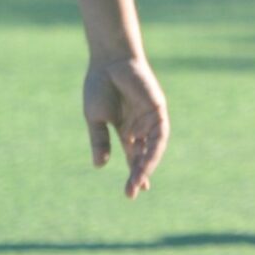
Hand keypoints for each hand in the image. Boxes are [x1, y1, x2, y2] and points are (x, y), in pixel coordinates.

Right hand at [85, 56, 167, 197]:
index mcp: (125, 131)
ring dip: (146, 165)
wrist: (109, 61)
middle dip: (138, 174)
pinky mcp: (158, 110)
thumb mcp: (96, 118)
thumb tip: (100, 166)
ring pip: (152, 148)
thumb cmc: (99, 86)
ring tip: (138, 181)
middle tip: (132, 193)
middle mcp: (140, 128)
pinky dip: (151, 146)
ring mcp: (150, 119)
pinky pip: (158, 133)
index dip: (134, 174)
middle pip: (143, 156)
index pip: (133, 157)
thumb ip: (100, 141)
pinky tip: (142, 156)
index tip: (130, 193)